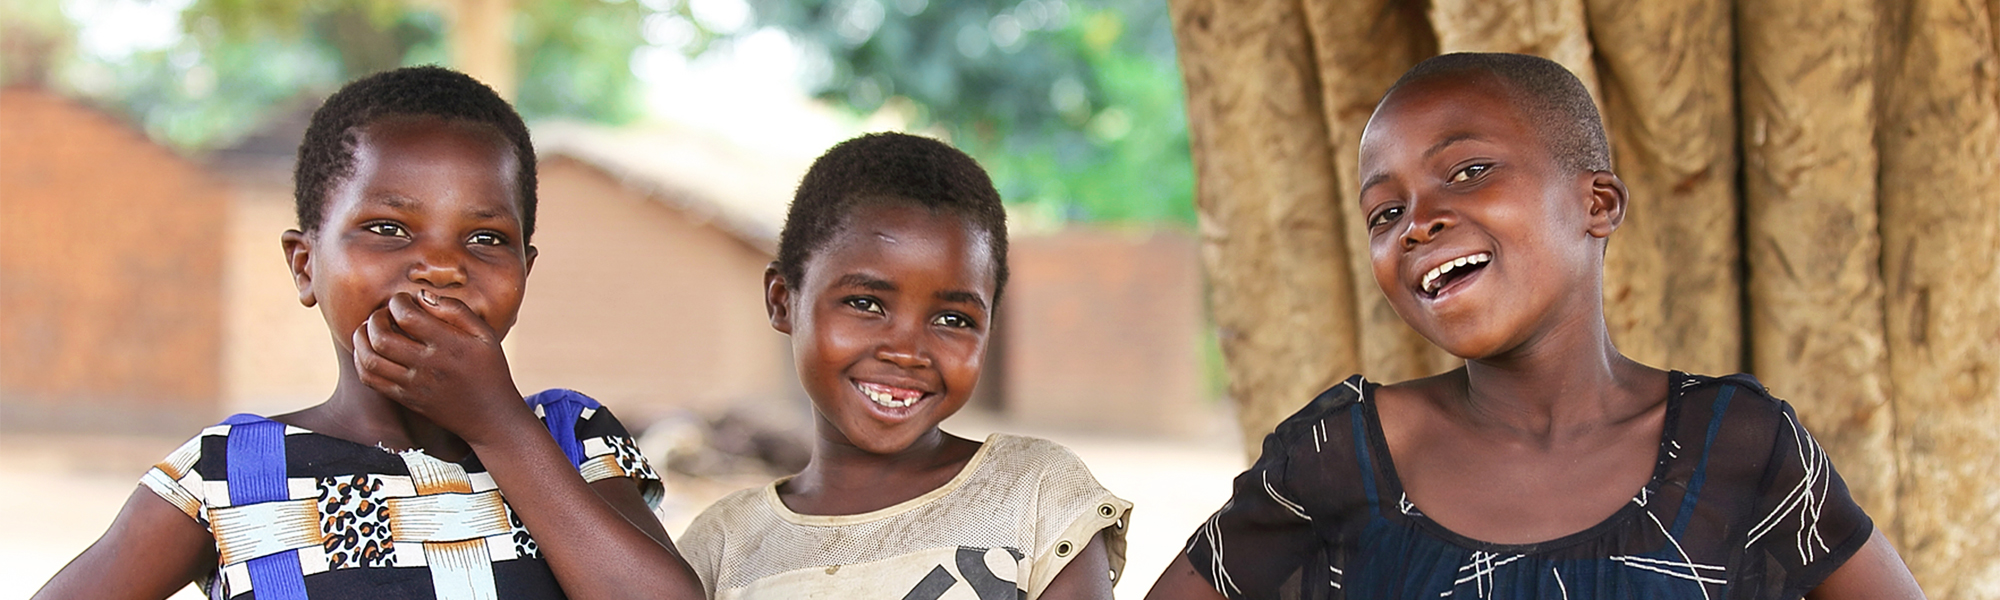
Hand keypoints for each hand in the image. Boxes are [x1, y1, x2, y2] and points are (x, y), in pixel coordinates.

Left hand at [352, 290, 529, 443]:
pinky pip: (371, 379)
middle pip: (382, 336)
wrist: (490, 415)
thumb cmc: (489, 370)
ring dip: (362, 338)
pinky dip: (361, 360)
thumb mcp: (485, 335)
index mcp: (449, 345)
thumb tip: (423, 296)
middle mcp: (428, 365)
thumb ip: (457, 310)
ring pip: (370, 358)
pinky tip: (369, 350)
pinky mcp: (405, 399)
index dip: (398, 301)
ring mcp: (413, 384)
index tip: (403, 300)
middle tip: (384, 313)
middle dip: (376, 317)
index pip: (407, 316)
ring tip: (370, 329)